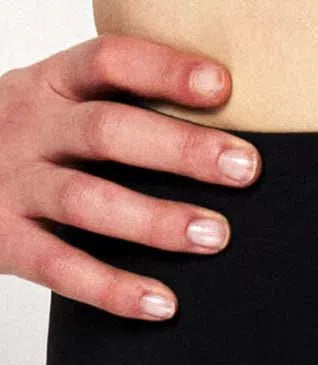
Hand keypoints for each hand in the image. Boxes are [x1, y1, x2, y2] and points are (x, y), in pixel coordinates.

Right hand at [0, 34, 261, 319]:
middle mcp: (30, 127)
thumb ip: (123, 102)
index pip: (108, 61)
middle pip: (107, 130)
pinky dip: (112, 287)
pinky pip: (59, 266)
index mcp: (52, 83)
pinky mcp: (1, 240)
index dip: (164, 70)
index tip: (223, 86)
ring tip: (216, 235)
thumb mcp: (58, 104)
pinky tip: (162, 303)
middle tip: (246, 168)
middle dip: (181, 149)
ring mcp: (11, 184)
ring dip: (155, 220)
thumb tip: (234, 120)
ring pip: (86, 200)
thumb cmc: (31, 139)